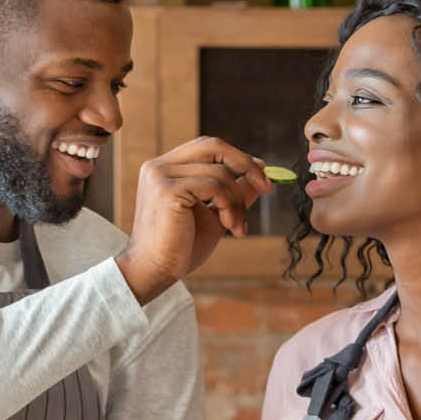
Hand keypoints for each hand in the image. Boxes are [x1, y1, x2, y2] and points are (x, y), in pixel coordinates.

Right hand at [116, 136, 270, 303]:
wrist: (154, 273)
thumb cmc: (179, 248)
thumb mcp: (214, 215)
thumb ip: (232, 193)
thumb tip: (258, 173)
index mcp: (165, 168)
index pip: (208, 147)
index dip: (237, 158)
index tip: (261, 178)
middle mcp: (159, 166)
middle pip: (214, 146)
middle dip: (245, 165)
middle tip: (266, 188)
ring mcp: (161, 176)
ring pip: (219, 172)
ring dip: (238, 201)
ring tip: (238, 227)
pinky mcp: (168, 190)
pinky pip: (214, 186)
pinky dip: (230, 205)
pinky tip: (230, 226)